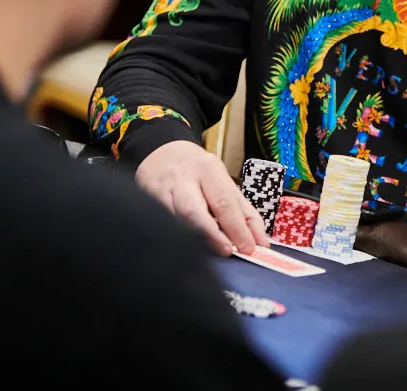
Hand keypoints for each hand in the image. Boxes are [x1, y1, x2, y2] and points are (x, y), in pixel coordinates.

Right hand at [135, 140, 270, 255]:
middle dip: (212, 235)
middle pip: (195, 211)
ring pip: (173, 219)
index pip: (224, 202)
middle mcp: (183, 179)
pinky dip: (173, 237)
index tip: (248, 248)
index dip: (237, 228)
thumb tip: (261, 242)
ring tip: (207, 255)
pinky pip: (160, 223)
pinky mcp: (145, 200)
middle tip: (227, 253)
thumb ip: (244, 212)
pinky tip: (183, 249)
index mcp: (209, 170)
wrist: (161, 153)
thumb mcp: (223, 182)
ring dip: (192, 239)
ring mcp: (161, 191)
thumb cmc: (198, 172)